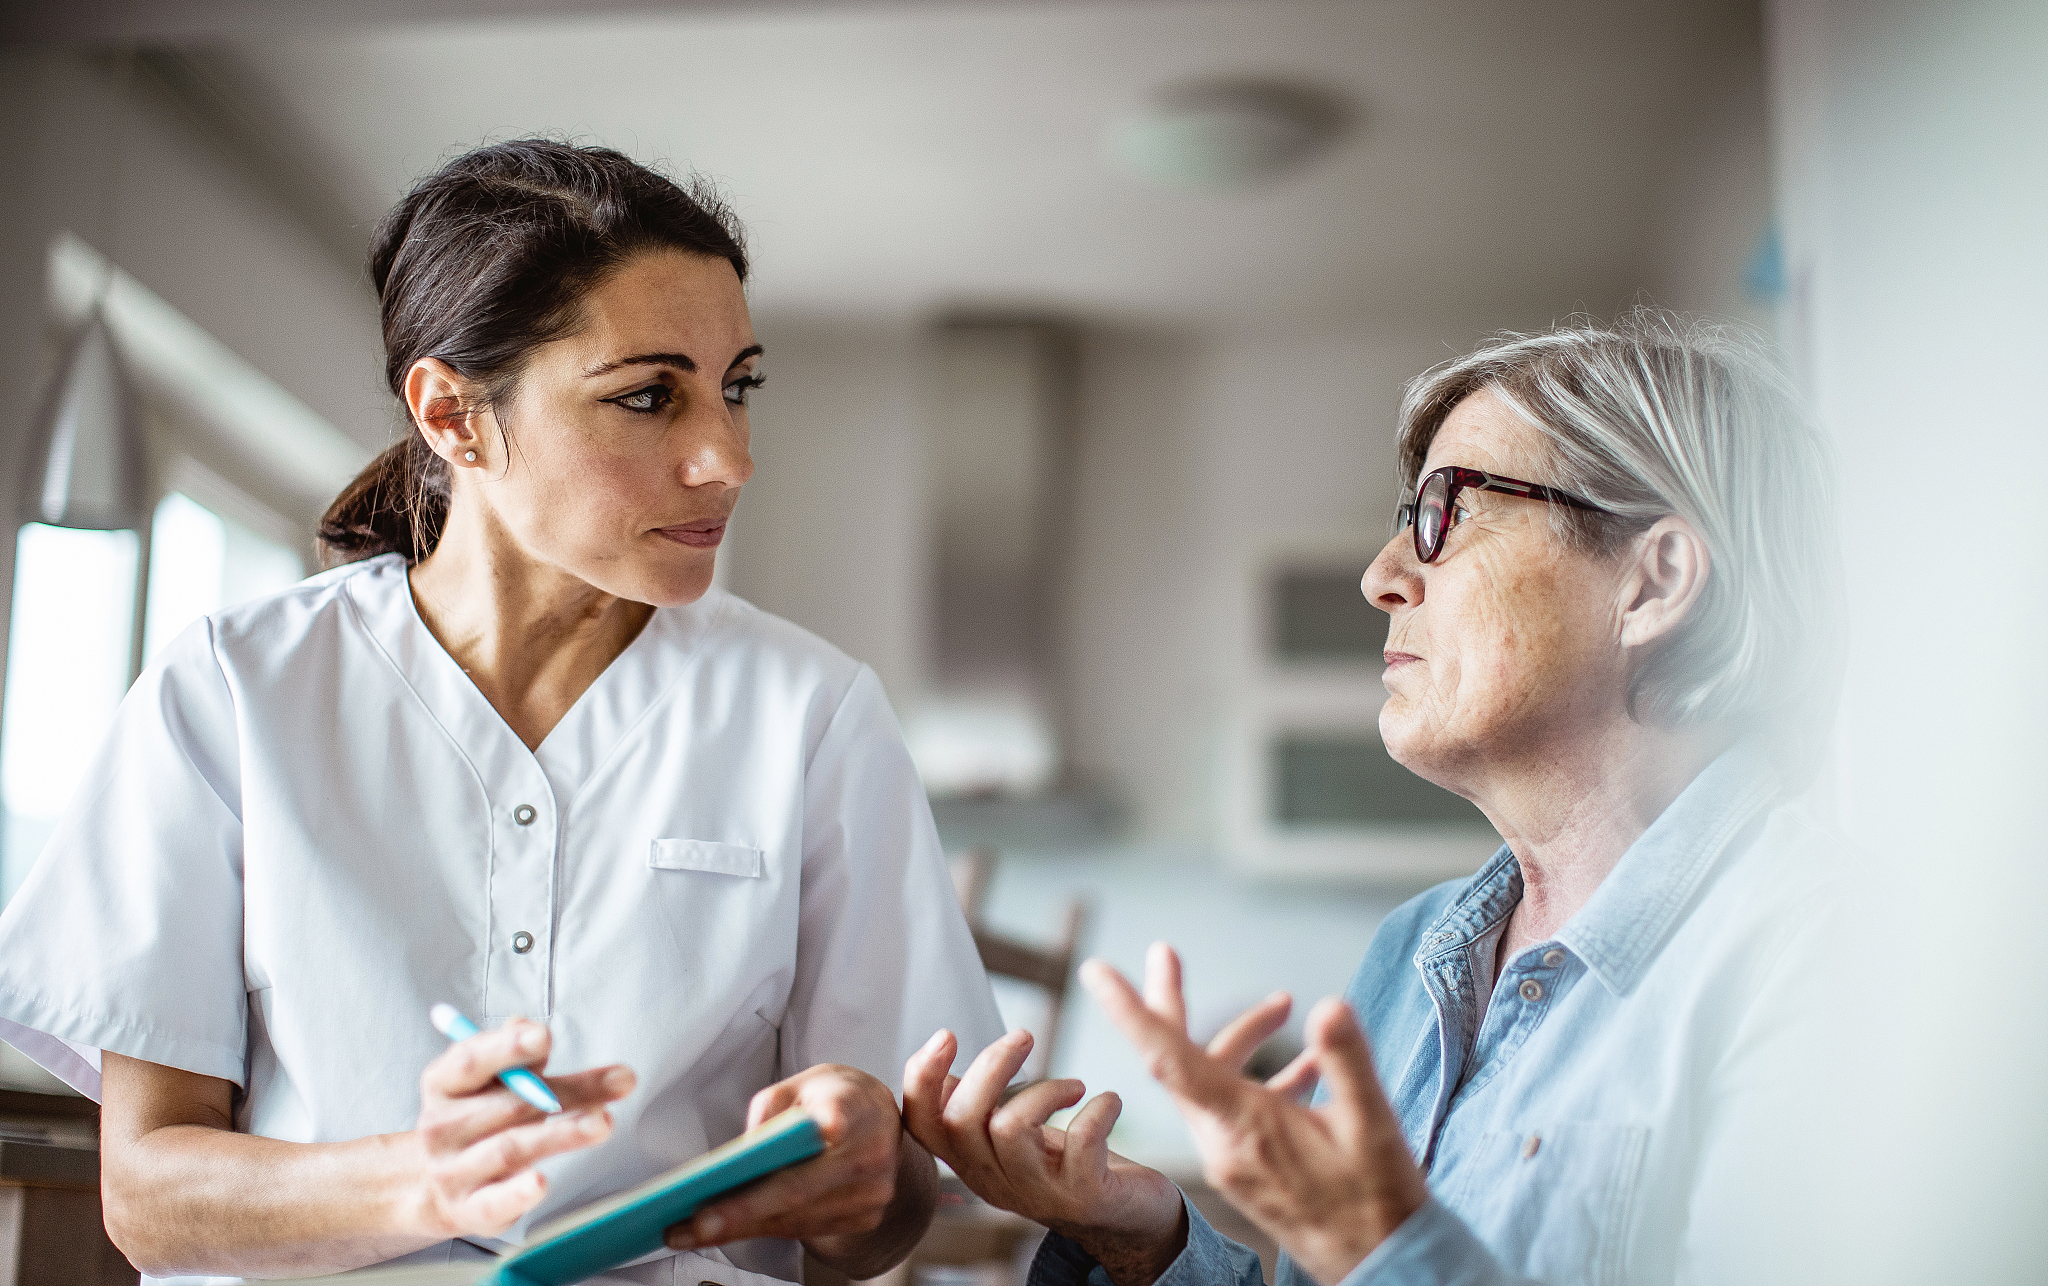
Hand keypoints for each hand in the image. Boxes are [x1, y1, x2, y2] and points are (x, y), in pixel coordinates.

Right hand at [405, 1018, 637, 1240]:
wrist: (438, 1188)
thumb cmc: (478, 1121)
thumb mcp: (489, 1082)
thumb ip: (518, 1057)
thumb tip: (528, 1026)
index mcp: (444, 1084)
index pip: (471, 1061)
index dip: (506, 1047)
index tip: (545, 1036)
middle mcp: (441, 1126)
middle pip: (510, 1104)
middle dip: (567, 1091)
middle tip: (620, 1082)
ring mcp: (452, 1170)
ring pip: (510, 1148)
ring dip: (561, 1134)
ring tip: (603, 1123)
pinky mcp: (469, 1210)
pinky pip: (493, 1202)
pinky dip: (518, 1193)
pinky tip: (540, 1183)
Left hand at [667, 1064, 923, 1275]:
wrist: (882, 1118)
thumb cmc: (835, 1095)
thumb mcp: (799, 1084)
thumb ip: (768, 1115)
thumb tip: (739, 1161)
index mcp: (856, 1112)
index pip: (805, 1156)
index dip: (754, 1192)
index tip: (713, 1202)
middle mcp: (870, 1159)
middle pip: (794, 1198)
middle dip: (737, 1216)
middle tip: (688, 1229)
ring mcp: (872, 1194)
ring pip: (796, 1221)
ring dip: (744, 1227)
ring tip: (694, 1229)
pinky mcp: (865, 1217)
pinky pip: (807, 1229)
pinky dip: (767, 1227)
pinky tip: (734, 1225)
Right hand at [902, 1026, 1188, 1285]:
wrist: (1129, 1221)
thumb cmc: (1069, 1165)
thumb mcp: (1015, 1140)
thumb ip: (979, 1111)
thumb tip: (940, 1075)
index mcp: (972, 1162)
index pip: (921, 1126)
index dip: (921, 1079)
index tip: (948, 1034)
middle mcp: (995, 1182)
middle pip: (961, 1120)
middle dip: (990, 1065)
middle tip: (1024, 1036)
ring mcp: (1039, 1193)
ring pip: (1009, 1129)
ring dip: (1044, 1090)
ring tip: (1074, 1086)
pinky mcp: (1084, 1196)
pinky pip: (1081, 1141)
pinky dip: (1098, 1109)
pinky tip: (1109, 1103)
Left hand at [1084, 945, 1427, 1285]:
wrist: (1381, 1268)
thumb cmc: (1378, 1202)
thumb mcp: (1374, 1128)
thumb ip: (1348, 1063)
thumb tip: (1328, 1006)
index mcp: (1242, 1126)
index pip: (1169, 1058)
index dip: (1134, 1011)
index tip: (1097, 972)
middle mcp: (1223, 1141)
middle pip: (1177, 1061)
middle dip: (1171, 1003)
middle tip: (1163, 953)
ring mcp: (1232, 1157)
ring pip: (1211, 1082)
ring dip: (1240, 1039)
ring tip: (1283, 1002)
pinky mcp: (1247, 1167)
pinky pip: (1235, 1108)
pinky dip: (1261, 1077)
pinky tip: (1310, 1067)